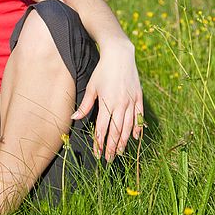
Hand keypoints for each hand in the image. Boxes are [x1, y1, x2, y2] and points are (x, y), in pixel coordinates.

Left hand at [71, 40, 142, 160]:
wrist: (120, 55)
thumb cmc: (102, 71)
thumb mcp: (91, 87)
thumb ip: (85, 105)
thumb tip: (74, 117)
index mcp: (107, 103)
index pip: (103, 129)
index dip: (100, 143)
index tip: (98, 153)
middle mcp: (121, 104)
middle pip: (116, 131)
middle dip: (112, 147)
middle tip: (109, 159)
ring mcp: (131, 101)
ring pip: (129, 126)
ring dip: (124, 141)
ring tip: (120, 152)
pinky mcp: (138, 97)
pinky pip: (139, 116)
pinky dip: (138, 128)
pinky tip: (135, 137)